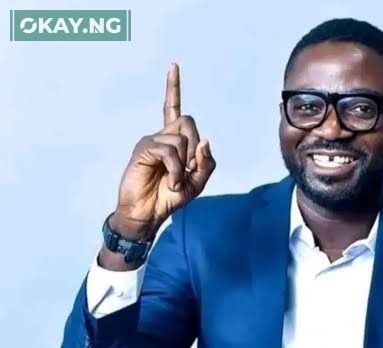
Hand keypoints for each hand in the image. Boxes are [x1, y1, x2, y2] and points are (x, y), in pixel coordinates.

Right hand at [111, 63, 215, 239]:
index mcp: (174, 141)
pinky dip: (176, 169)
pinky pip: (169, 151)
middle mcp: (161, 136)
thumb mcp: (198, 182)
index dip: (173, 88)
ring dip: (185, 165)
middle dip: (195, 148)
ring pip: (181, 139)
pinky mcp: (143, 149)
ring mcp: (151, 142)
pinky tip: (171, 181)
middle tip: (188, 170)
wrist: (149, 214)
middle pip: (188, 122)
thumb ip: (207, 163)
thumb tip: (205, 140)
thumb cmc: (170, 197)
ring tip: (176, 181)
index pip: (174, 108)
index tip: (173, 65)